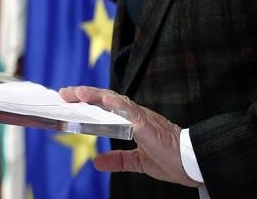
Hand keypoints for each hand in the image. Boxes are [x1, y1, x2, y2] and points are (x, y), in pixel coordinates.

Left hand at [59, 85, 199, 186]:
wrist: (193, 164)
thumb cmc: (170, 160)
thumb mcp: (139, 162)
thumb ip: (119, 159)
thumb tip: (98, 162)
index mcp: (133, 122)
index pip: (106, 106)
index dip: (88, 100)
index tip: (69, 97)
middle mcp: (136, 115)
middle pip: (107, 99)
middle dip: (85, 94)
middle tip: (63, 92)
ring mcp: (142, 118)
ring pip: (116, 101)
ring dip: (96, 96)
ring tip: (78, 93)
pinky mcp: (149, 126)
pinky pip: (132, 112)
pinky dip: (118, 105)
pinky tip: (106, 100)